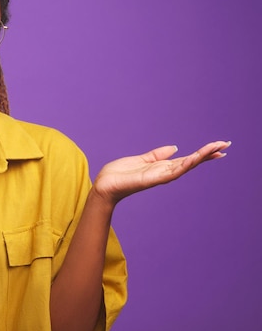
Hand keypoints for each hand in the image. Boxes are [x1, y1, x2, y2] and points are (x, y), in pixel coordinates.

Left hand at [92, 140, 230, 207]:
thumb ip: (157, 154)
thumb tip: (175, 147)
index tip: (218, 146)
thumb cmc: (119, 174)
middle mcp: (164, 172)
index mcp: (161, 167)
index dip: (202, 153)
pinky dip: (186, 164)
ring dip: (202, 157)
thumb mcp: (141, 159)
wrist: (104, 185)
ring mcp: (160, 176)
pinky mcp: (153, 179)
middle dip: (208, 154)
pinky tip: (196, 157)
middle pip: (191, 162)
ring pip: (186, 165)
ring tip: (218, 148)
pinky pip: (173, 171)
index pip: (187, 159)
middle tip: (226, 145)